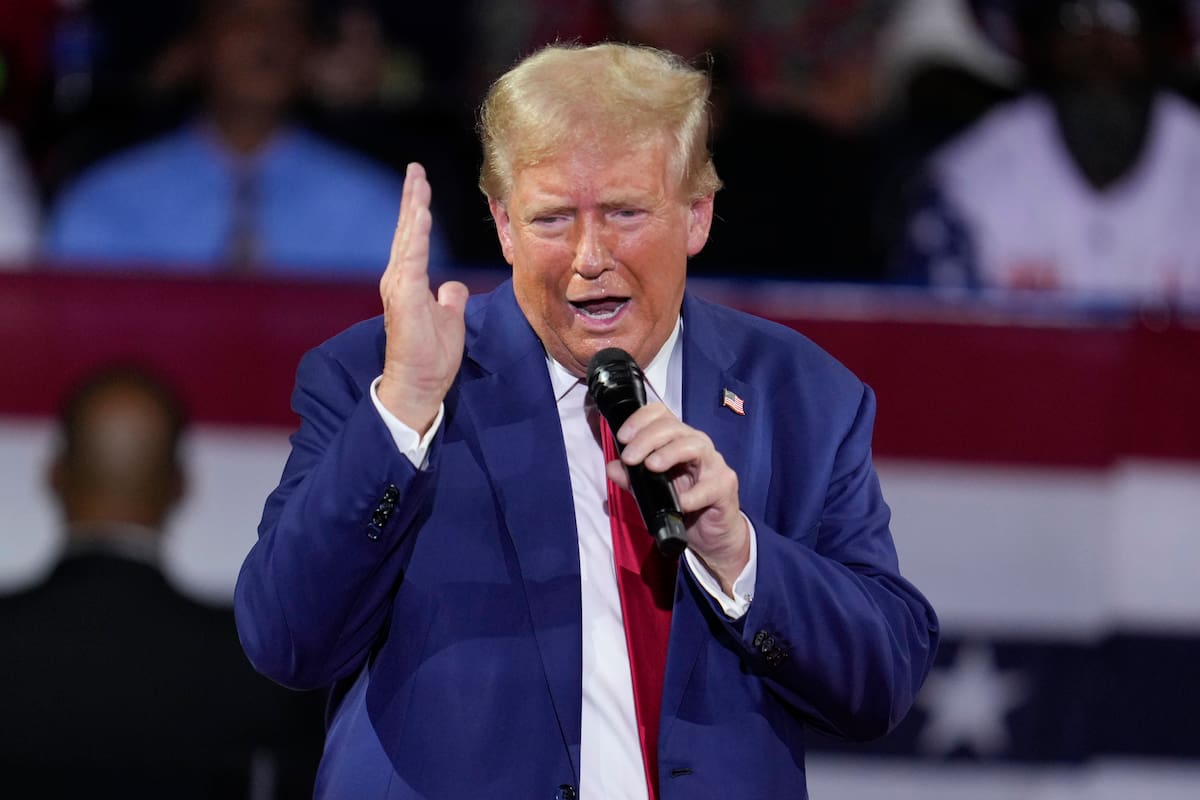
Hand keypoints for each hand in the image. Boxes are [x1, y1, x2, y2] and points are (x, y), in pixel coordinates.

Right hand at [377, 163, 468, 433]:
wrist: (418, 384)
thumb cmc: (431, 355)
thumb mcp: (449, 319)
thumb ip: (450, 298)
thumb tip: (453, 286)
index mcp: (408, 282)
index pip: (414, 239)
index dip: (417, 211)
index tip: (421, 185)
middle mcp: (399, 279)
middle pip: (406, 231)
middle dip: (412, 199)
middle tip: (416, 170)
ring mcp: (399, 287)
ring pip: (407, 239)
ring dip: (413, 209)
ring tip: (418, 181)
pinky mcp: (404, 296)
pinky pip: (412, 258)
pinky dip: (415, 235)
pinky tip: (420, 214)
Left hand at [605, 404, 749, 593]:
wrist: (710, 534)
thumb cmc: (683, 504)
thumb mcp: (651, 492)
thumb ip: (631, 479)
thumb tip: (612, 468)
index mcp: (677, 440)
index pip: (661, 414)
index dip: (640, 419)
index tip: (623, 437)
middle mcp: (696, 445)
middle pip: (673, 427)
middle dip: (647, 439)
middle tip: (629, 457)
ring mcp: (713, 464)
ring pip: (694, 446)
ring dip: (670, 453)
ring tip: (652, 466)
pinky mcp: (724, 486)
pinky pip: (710, 486)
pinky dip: (693, 495)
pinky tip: (680, 503)